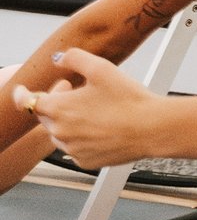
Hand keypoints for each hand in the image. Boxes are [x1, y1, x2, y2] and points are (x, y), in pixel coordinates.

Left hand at [13, 50, 160, 167]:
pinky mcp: (85, 161)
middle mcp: (59, 132)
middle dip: (57, 103)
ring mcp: (71, 149)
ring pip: (61, 133)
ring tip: (97, 111)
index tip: (21, 90)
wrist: (152, 128)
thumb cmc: (129, 99)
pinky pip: (75, 148)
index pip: (26, 101)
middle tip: (80, 92)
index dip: (22, 93)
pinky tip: (103, 128)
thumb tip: (58, 58)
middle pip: (46, 116)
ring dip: (70, 122)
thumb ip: (74, 58)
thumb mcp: (102, 68)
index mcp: (58, 109)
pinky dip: (83, 139)